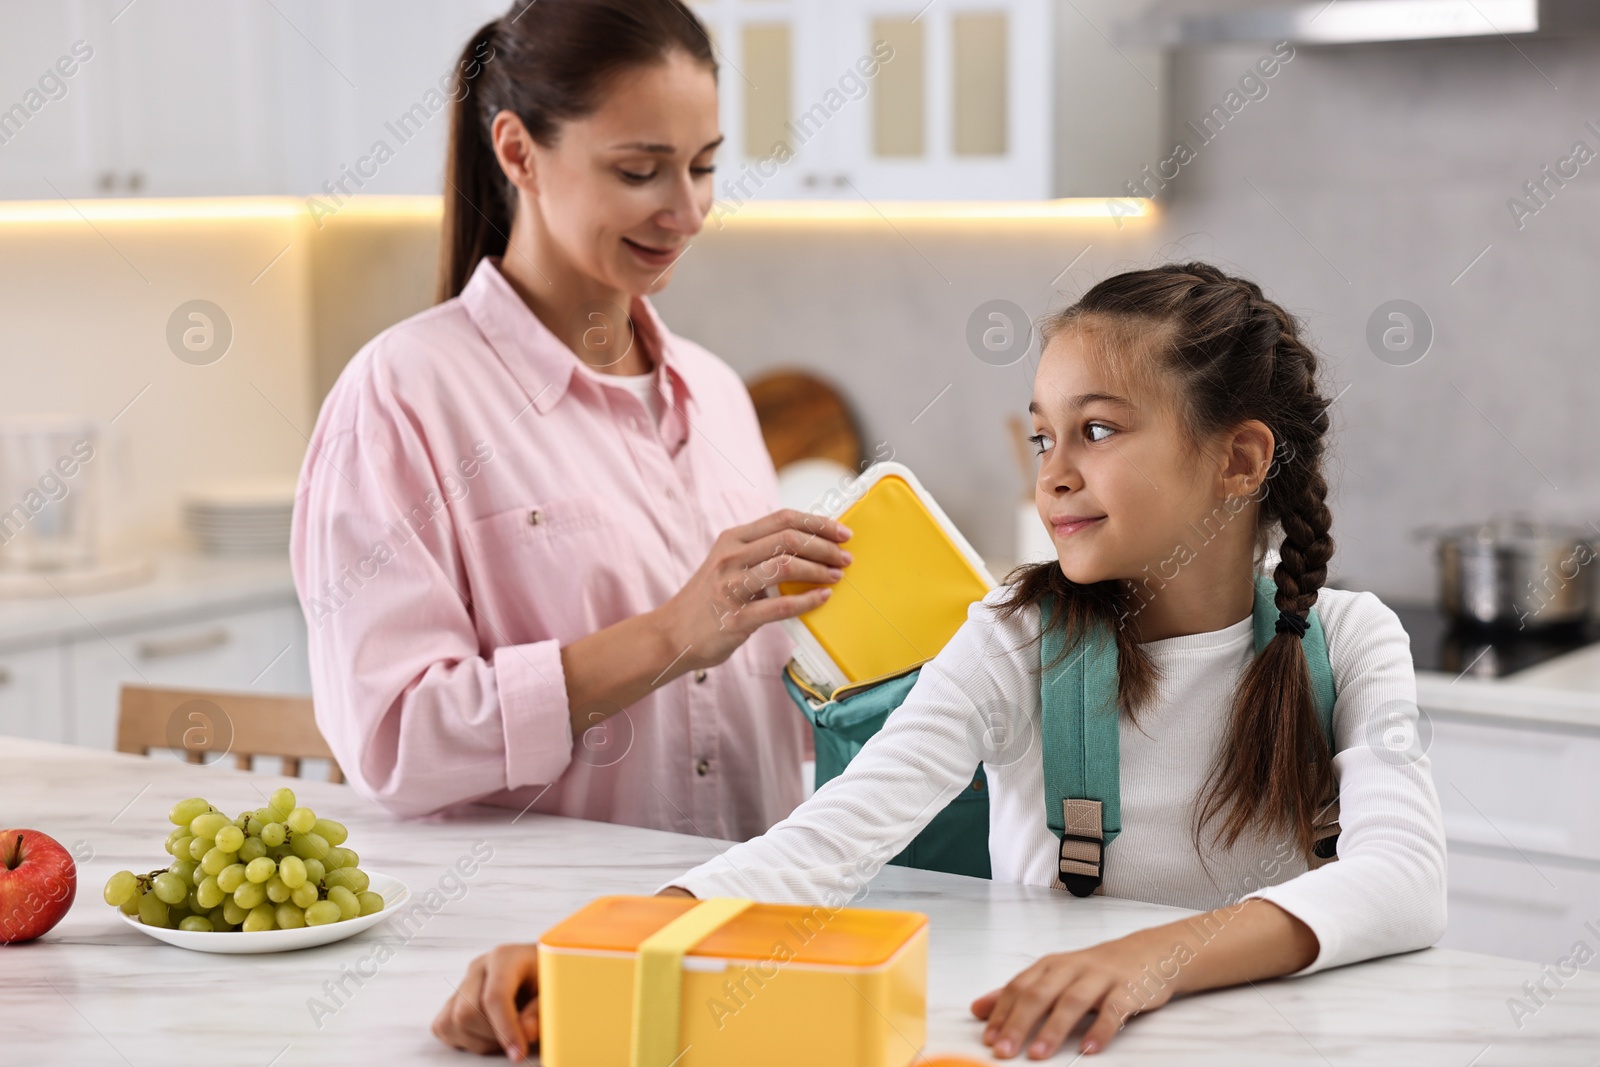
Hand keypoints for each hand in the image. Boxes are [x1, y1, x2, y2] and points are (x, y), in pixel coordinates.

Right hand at [433, 889, 696, 1058]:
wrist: (574, 963)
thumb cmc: (581, 973)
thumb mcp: (575, 990)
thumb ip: (554, 1010)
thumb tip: (533, 1033)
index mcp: (512, 955)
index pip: (498, 994)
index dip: (508, 1028)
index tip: (519, 1055)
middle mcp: (485, 962)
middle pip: (471, 1012)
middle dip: (497, 1034)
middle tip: (526, 1042)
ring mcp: (468, 978)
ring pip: (455, 1022)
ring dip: (483, 1038)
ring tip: (515, 1035)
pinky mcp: (458, 996)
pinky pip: (444, 1026)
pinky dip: (466, 1038)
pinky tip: (495, 1037)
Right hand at [653, 509, 851, 671]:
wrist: (672, 634)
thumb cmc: (709, 600)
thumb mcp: (728, 564)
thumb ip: (759, 552)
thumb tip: (808, 544)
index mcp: (732, 538)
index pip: (783, 518)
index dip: (817, 522)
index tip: (842, 532)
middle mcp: (730, 557)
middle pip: (789, 538)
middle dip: (825, 547)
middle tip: (845, 558)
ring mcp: (730, 587)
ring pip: (786, 566)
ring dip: (819, 570)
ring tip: (836, 576)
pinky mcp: (735, 618)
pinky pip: (779, 605)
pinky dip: (807, 600)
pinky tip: (822, 599)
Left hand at [971, 930, 1172, 1058]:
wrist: (1148, 953)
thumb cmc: (1094, 970)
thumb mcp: (1053, 976)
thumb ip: (1017, 993)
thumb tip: (977, 1009)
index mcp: (1050, 965)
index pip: (1019, 987)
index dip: (1001, 1013)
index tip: (988, 1039)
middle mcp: (1071, 968)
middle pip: (1040, 994)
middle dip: (1019, 1023)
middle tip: (1003, 1051)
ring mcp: (1100, 977)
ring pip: (1073, 1001)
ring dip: (1053, 1029)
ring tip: (1038, 1054)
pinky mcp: (1128, 989)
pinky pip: (1113, 1010)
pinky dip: (1100, 1029)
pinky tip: (1088, 1049)